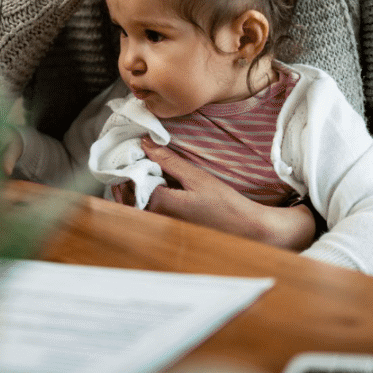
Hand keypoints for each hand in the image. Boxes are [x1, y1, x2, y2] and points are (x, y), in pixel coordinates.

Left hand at [141, 138, 316, 250]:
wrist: (244, 228)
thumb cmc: (224, 204)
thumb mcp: (196, 177)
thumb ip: (168, 161)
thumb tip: (146, 144)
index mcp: (160, 205)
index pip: (130, 180)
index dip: (128, 163)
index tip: (132, 148)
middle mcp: (156, 219)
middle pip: (128, 194)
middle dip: (127, 175)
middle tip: (135, 155)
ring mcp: (162, 225)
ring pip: (135, 203)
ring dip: (135, 185)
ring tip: (145, 166)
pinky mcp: (168, 226)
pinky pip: (147, 209)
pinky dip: (145, 194)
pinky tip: (156, 182)